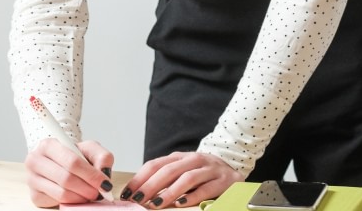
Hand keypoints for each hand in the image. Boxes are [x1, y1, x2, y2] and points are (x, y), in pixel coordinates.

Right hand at [24, 137, 114, 207]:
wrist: (58, 163)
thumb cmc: (72, 156)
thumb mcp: (89, 149)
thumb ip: (102, 156)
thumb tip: (104, 172)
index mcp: (48, 145)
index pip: (72, 162)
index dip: (91, 175)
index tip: (104, 183)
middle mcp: (35, 160)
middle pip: (66, 179)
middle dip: (87, 188)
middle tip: (99, 192)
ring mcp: (32, 179)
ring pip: (62, 193)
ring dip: (81, 197)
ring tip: (90, 194)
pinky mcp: (34, 195)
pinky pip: (57, 202)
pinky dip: (72, 202)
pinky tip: (77, 196)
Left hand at [119, 151, 238, 208]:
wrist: (233, 168)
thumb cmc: (201, 173)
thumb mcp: (182, 170)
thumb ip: (165, 177)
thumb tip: (139, 192)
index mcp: (179, 157)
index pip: (155, 164)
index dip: (140, 178)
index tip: (128, 192)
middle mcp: (194, 159)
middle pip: (169, 170)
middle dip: (150, 185)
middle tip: (138, 200)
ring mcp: (209, 169)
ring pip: (187, 178)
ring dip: (169, 192)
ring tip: (156, 204)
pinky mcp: (224, 180)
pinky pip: (206, 189)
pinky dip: (192, 196)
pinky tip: (181, 203)